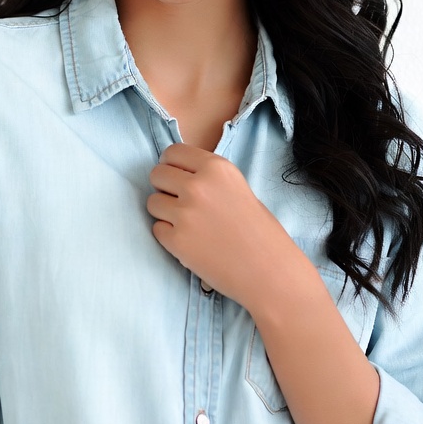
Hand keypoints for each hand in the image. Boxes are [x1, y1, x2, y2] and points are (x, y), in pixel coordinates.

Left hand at [146, 143, 301, 310]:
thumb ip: (207, 177)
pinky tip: (190, 242)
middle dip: (164, 187)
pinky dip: (169, 236)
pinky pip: (157, 229)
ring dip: (164, 212)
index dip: (171, 165)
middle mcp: (198, 186)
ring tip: (188, 224)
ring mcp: (185, 213)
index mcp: (216, 167)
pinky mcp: (177, 241)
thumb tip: (176, 172)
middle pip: (157, 174)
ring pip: (152, 202)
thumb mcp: (236, 187)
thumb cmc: (258, 230)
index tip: (175, 176)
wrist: (270, 271)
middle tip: (180, 202)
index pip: (172, 152)